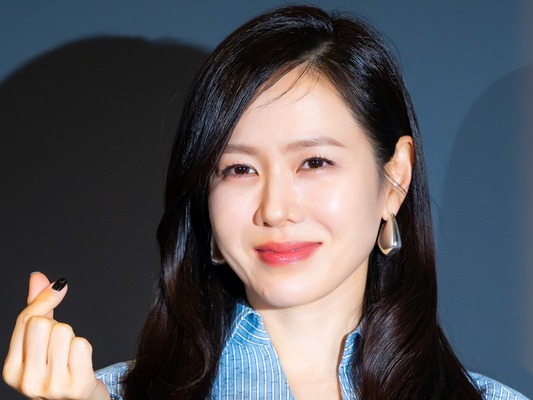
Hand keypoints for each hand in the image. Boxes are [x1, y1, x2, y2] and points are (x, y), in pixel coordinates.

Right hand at [3, 272, 109, 399]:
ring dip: (72, 339)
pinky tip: (81, 365)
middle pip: (43, 323)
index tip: (58, 289)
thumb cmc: (61, 370)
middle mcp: (26, 381)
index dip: (45, 302)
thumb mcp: (41, 343)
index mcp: (11, 370)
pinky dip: (85, 349)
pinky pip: (81, 345)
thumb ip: (38, 308)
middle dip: (58, 326)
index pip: (26, 319)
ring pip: (64, 332)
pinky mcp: (75, 387)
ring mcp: (50, 386)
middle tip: (60, 346)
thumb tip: (38, 277)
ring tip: (70, 358)